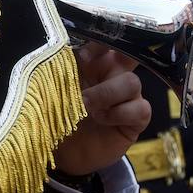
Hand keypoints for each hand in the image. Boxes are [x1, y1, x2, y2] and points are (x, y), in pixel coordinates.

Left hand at [53, 44, 150, 175]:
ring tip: (87, 107)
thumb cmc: (57, 115)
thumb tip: (58, 54)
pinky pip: (140, 108)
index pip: (105, 39)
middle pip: (130, 53)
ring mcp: (127, 96)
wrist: (64, 153)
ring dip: (107, 94)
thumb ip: (58, 70)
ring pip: (133, 82)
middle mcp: (113, 74)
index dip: (100, 42)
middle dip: (121, 56)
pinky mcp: (136, 118)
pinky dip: (119, 113)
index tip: (84, 56)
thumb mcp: (51, 89)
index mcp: (92, 61)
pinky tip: (103, 120)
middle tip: (101, 68)